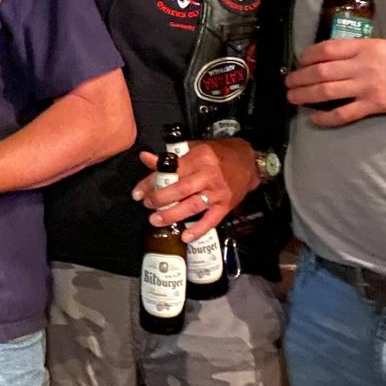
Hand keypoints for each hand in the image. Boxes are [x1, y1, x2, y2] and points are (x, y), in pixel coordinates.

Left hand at [131, 139, 257, 240]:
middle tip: (146, 205)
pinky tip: (185, 236)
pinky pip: (211, 220)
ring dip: (172, 215)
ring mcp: (217, 192)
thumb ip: (169, 156)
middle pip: (180, 190)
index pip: (169, 171)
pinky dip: (198, 230)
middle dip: (159, 199)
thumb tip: (146, 158)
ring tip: (156, 220)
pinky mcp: (225, 206)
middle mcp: (208, 176)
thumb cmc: (218, 154)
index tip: (138, 192)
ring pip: (192, 206)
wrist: (248, 162)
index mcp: (198, 158)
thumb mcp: (193, 148)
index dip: (151, 182)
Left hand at [286, 38, 385, 125]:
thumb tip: (339, 57)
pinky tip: (315, 119)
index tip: (299, 62)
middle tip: (288, 83)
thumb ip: (364, 51)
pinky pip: (344, 113)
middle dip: (299, 77)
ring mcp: (369, 86)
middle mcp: (364, 64)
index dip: (307, 56)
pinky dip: (326, 117)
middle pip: (321, 71)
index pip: (327, 49)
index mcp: (367, 46)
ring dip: (305, 95)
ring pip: (326, 91)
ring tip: (292, 98)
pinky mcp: (376, 105)